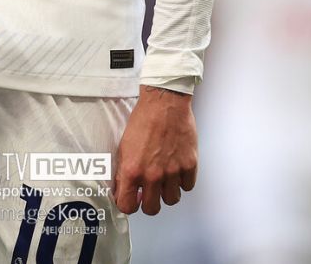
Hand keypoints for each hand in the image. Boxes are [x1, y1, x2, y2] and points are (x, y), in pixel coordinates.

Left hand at [113, 85, 197, 214]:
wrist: (164, 102)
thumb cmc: (143, 119)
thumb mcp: (124, 145)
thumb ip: (123, 171)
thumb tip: (121, 189)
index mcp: (132, 170)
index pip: (127, 206)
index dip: (129, 204)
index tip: (132, 198)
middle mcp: (152, 175)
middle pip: (152, 209)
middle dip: (149, 201)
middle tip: (150, 190)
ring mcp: (173, 171)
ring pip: (171, 200)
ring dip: (167, 192)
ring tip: (165, 177)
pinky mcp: (189, 165)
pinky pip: (187, 187)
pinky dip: (183, 181)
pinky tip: (177, 168)